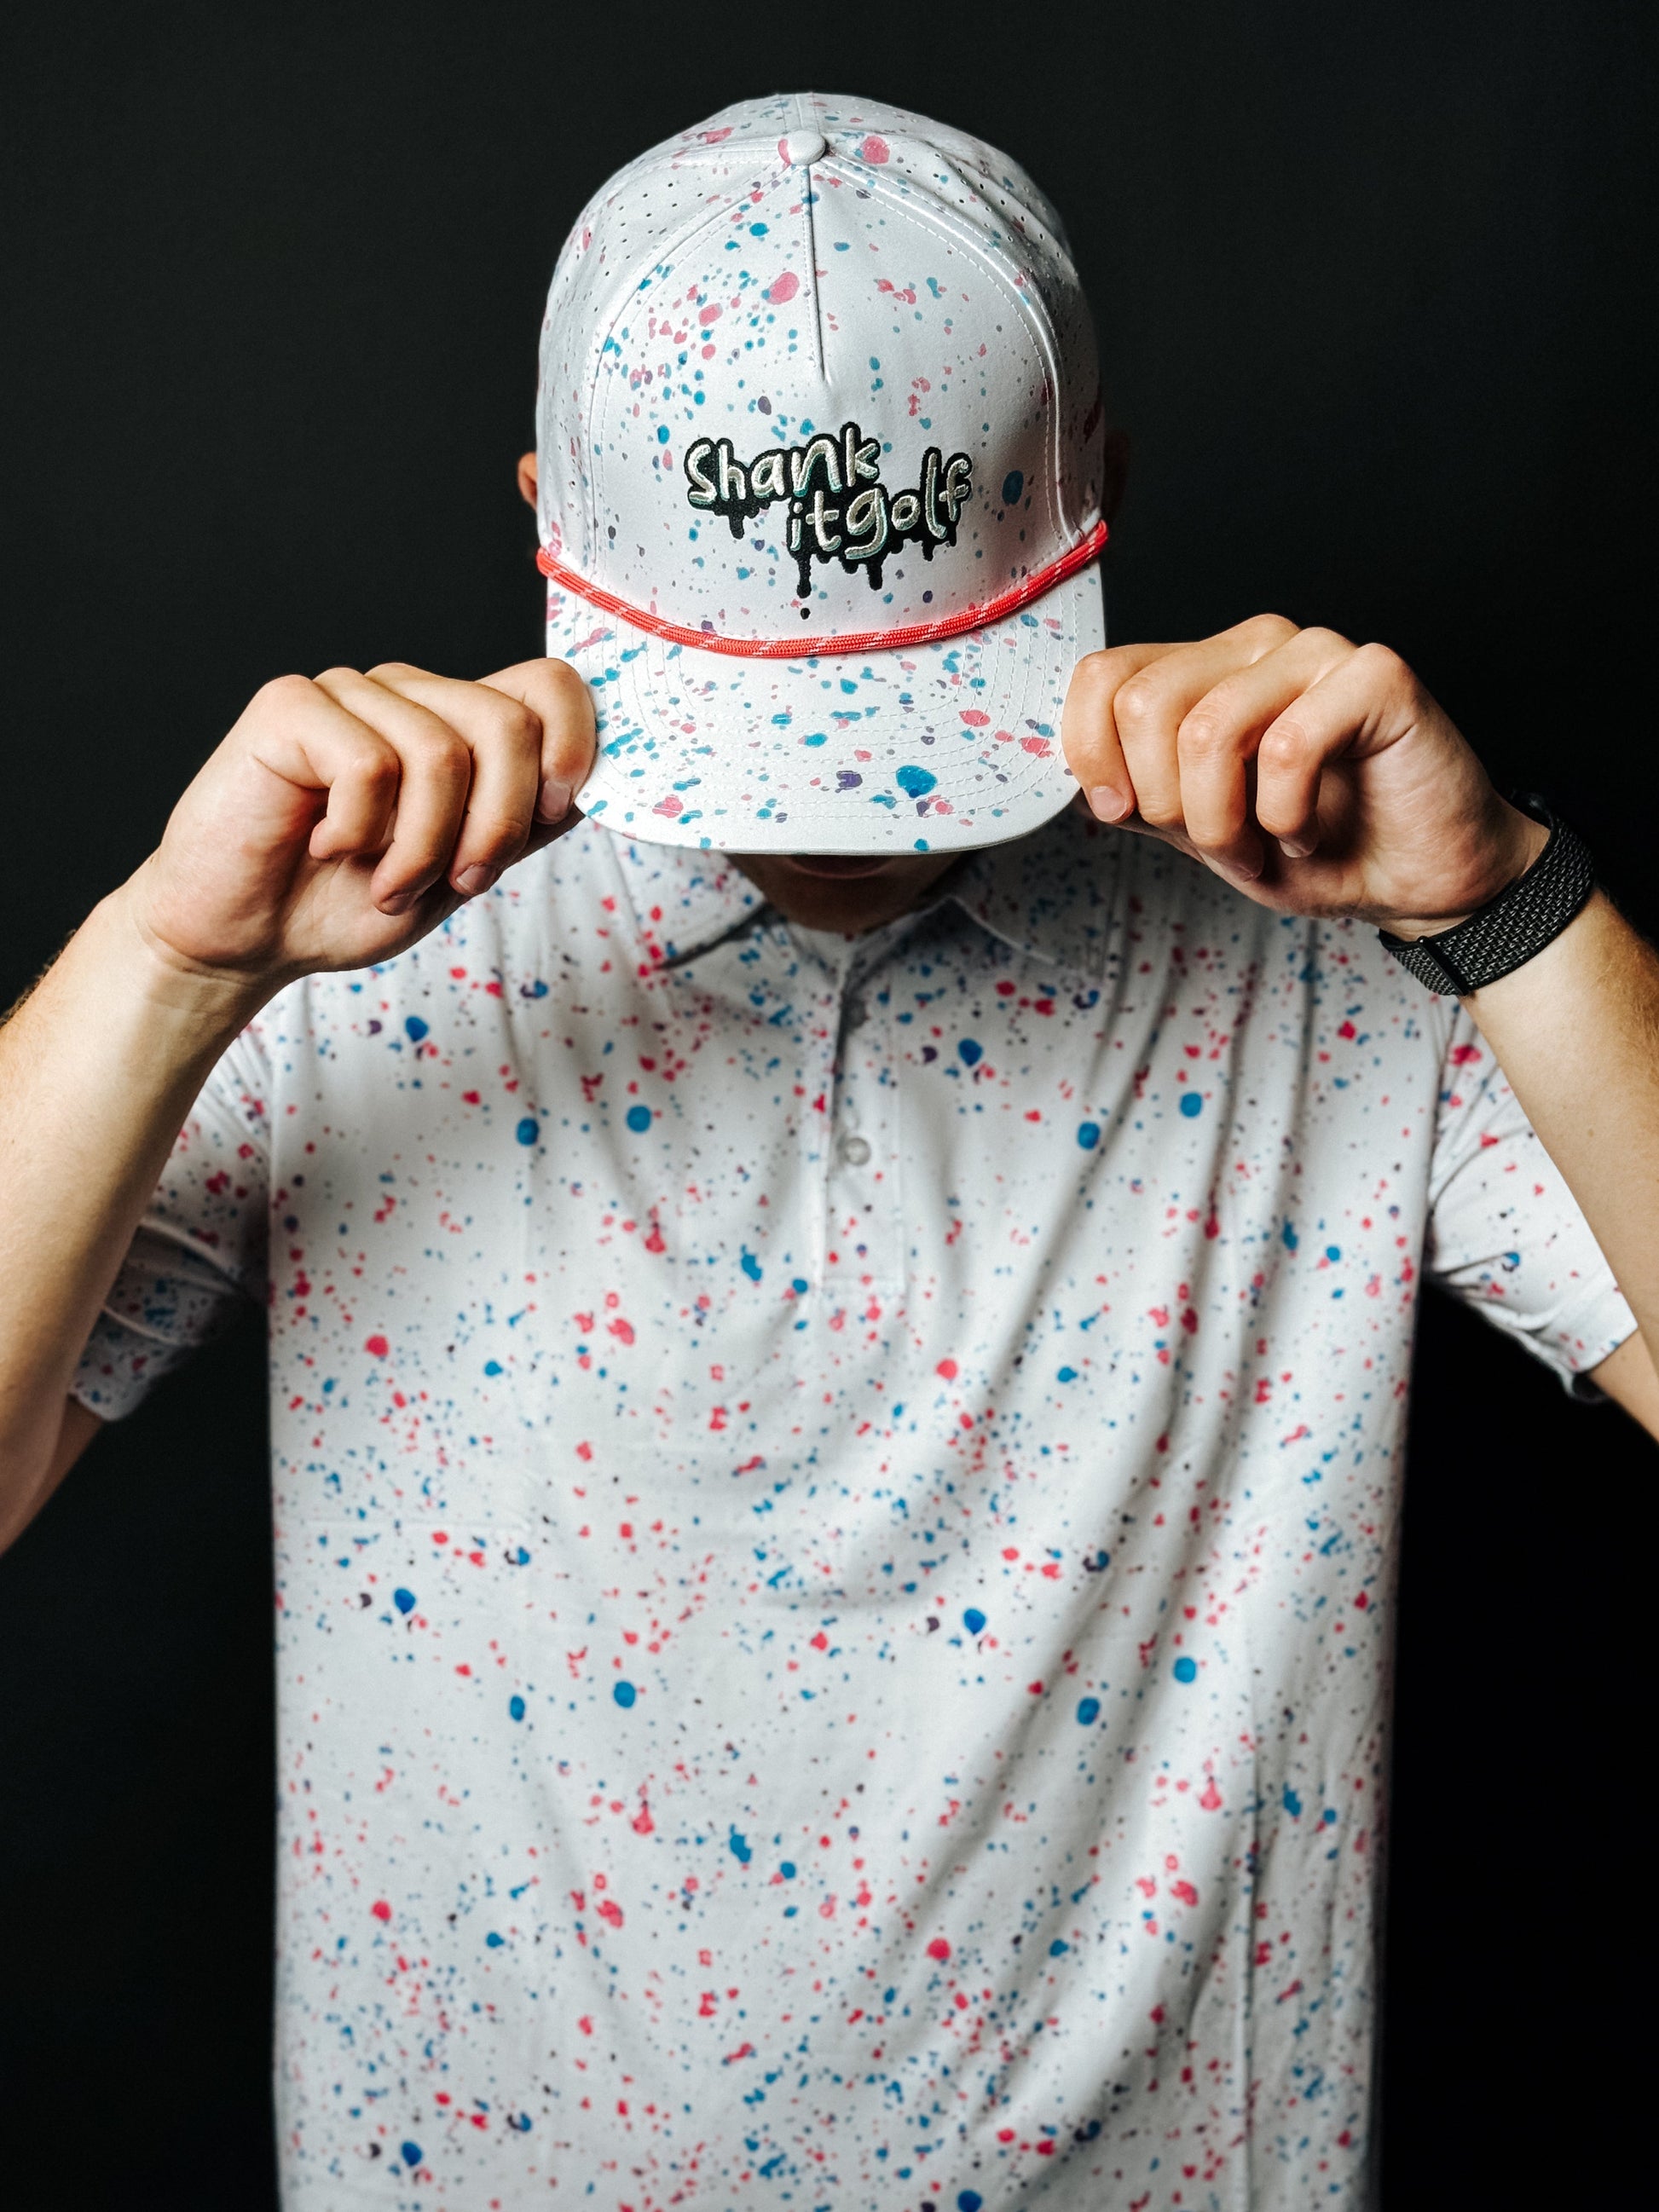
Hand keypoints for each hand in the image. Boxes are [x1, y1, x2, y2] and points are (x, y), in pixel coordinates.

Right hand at [120, 658, 594, 998]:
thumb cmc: (344, 903)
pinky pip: (369, 765)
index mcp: (458, 725)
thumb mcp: (459, 873)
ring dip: (421, 849)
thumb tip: (590, 789)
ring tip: (383, 883)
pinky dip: (360, 832)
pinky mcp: (291, 706)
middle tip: (455, 883)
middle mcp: (410, 696)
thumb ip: (520, 827)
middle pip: (509, 722)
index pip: (549, 686)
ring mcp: (350, 693)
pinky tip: (324, 847)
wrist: (244, 938)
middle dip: (496, 825)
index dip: (574, 745)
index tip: (553, 814)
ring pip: (441, 753)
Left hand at [1061, 616, 1544, 933]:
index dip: (1092, 758)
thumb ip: (1139, 797)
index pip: (1100, 677)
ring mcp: (1314, 652)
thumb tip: (1070, 783)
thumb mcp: (1200, 834)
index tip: (1124, 815)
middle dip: (1169, 806)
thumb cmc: (1318, 849)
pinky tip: (1309, 830)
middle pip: (1143, 704)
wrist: (1419, 877)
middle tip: (1221, 844)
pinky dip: (1285, 817)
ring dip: (1225, 825)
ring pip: (1206, 729)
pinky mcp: (1374, 674)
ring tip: (1267, 846)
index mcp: (1202, 671)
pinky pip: (1286, 747)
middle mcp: (1252, 647)